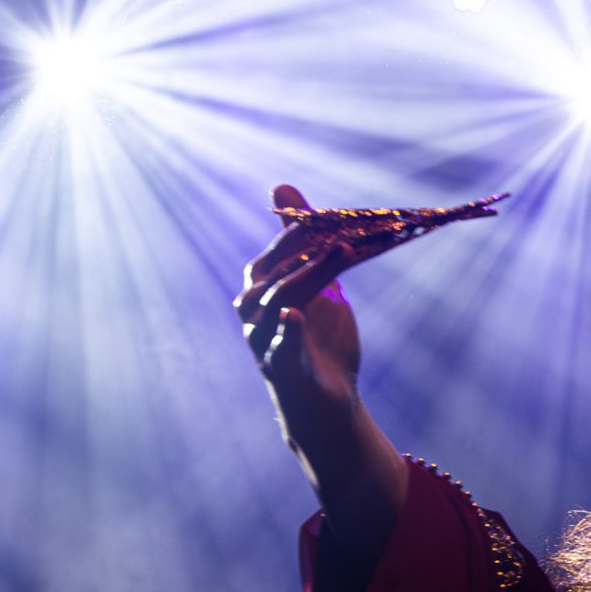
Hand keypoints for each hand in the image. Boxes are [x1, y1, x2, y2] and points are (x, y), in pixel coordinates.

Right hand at [233, 184, 408, 565]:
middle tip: (336, 227)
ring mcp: (262, 340)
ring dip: (307, 275)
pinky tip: (292, 314)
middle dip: (304, 246)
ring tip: (337, 254)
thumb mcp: (319, 287)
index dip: (299, 230)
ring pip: (279, 300)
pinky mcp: (279, 368)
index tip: (328, 213)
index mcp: (261, 289)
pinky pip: (278, 345)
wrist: (328, 404)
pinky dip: (285, 329)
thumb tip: (283, 188)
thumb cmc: (320, 343)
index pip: (276, 251)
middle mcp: (252, 312)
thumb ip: (306, 244)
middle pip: (275, 270)